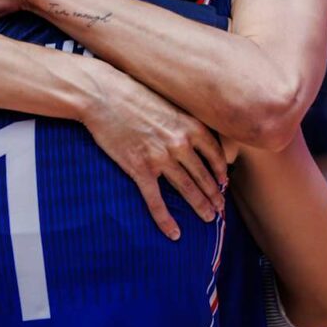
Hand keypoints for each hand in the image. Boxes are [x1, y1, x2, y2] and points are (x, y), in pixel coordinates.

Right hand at [80, 65, 227, 240]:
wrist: (102, 94)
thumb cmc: (133, 93)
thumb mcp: (167, 100)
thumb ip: (183, 118)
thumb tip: (193, 133)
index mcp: (190, 124)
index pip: (215, 153)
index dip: (221, 170)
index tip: (224, 181)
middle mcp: (180, 143)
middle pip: (204, 175)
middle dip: (214, 194)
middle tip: (220, 208)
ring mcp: (160, 157)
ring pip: (187, 189)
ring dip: (200, 206)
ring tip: (209, 218)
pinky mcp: (139, 168)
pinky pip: (156, 201)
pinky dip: (166, 220)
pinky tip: (174, 233)